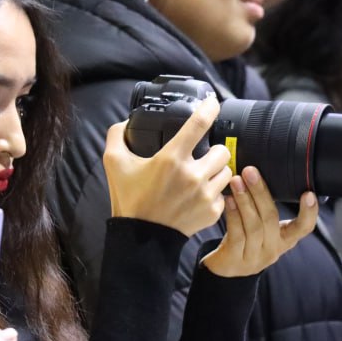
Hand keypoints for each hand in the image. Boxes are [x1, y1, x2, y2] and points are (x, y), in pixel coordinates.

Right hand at [103, 95, 232, 236]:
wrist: (141, 238)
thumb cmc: (130, 200)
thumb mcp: (114, 164)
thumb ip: (117, 136)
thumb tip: (126, 122)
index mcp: (171, 159)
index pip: (199, 124)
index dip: (209, 107)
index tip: (213, 102)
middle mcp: (192, 175)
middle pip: (222, 150)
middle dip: (215, 150)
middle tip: (203, 156)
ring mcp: (205, 195)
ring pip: (227, 172)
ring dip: (217, 171)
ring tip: (203, 175)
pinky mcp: (212, 212)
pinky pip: (223, 194)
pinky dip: (215, 192)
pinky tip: (200, 195)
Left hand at [201, 166, 318, 277]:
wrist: (226, 270)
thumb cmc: (246, 239)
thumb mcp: (263, 226)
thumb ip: (266, 206)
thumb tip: (263, 170)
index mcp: (285, 239)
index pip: (304, 228)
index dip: (309, 212)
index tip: (309, 193)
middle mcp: (273, 249)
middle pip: (271, 219)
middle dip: (261, 193)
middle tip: (251, 171)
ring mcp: (255, 257)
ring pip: (254, 226)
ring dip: (244, 200)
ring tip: (236, 181)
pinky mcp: (236, 260)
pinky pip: (236, 234)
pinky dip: (233, 214)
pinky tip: (228, 199)